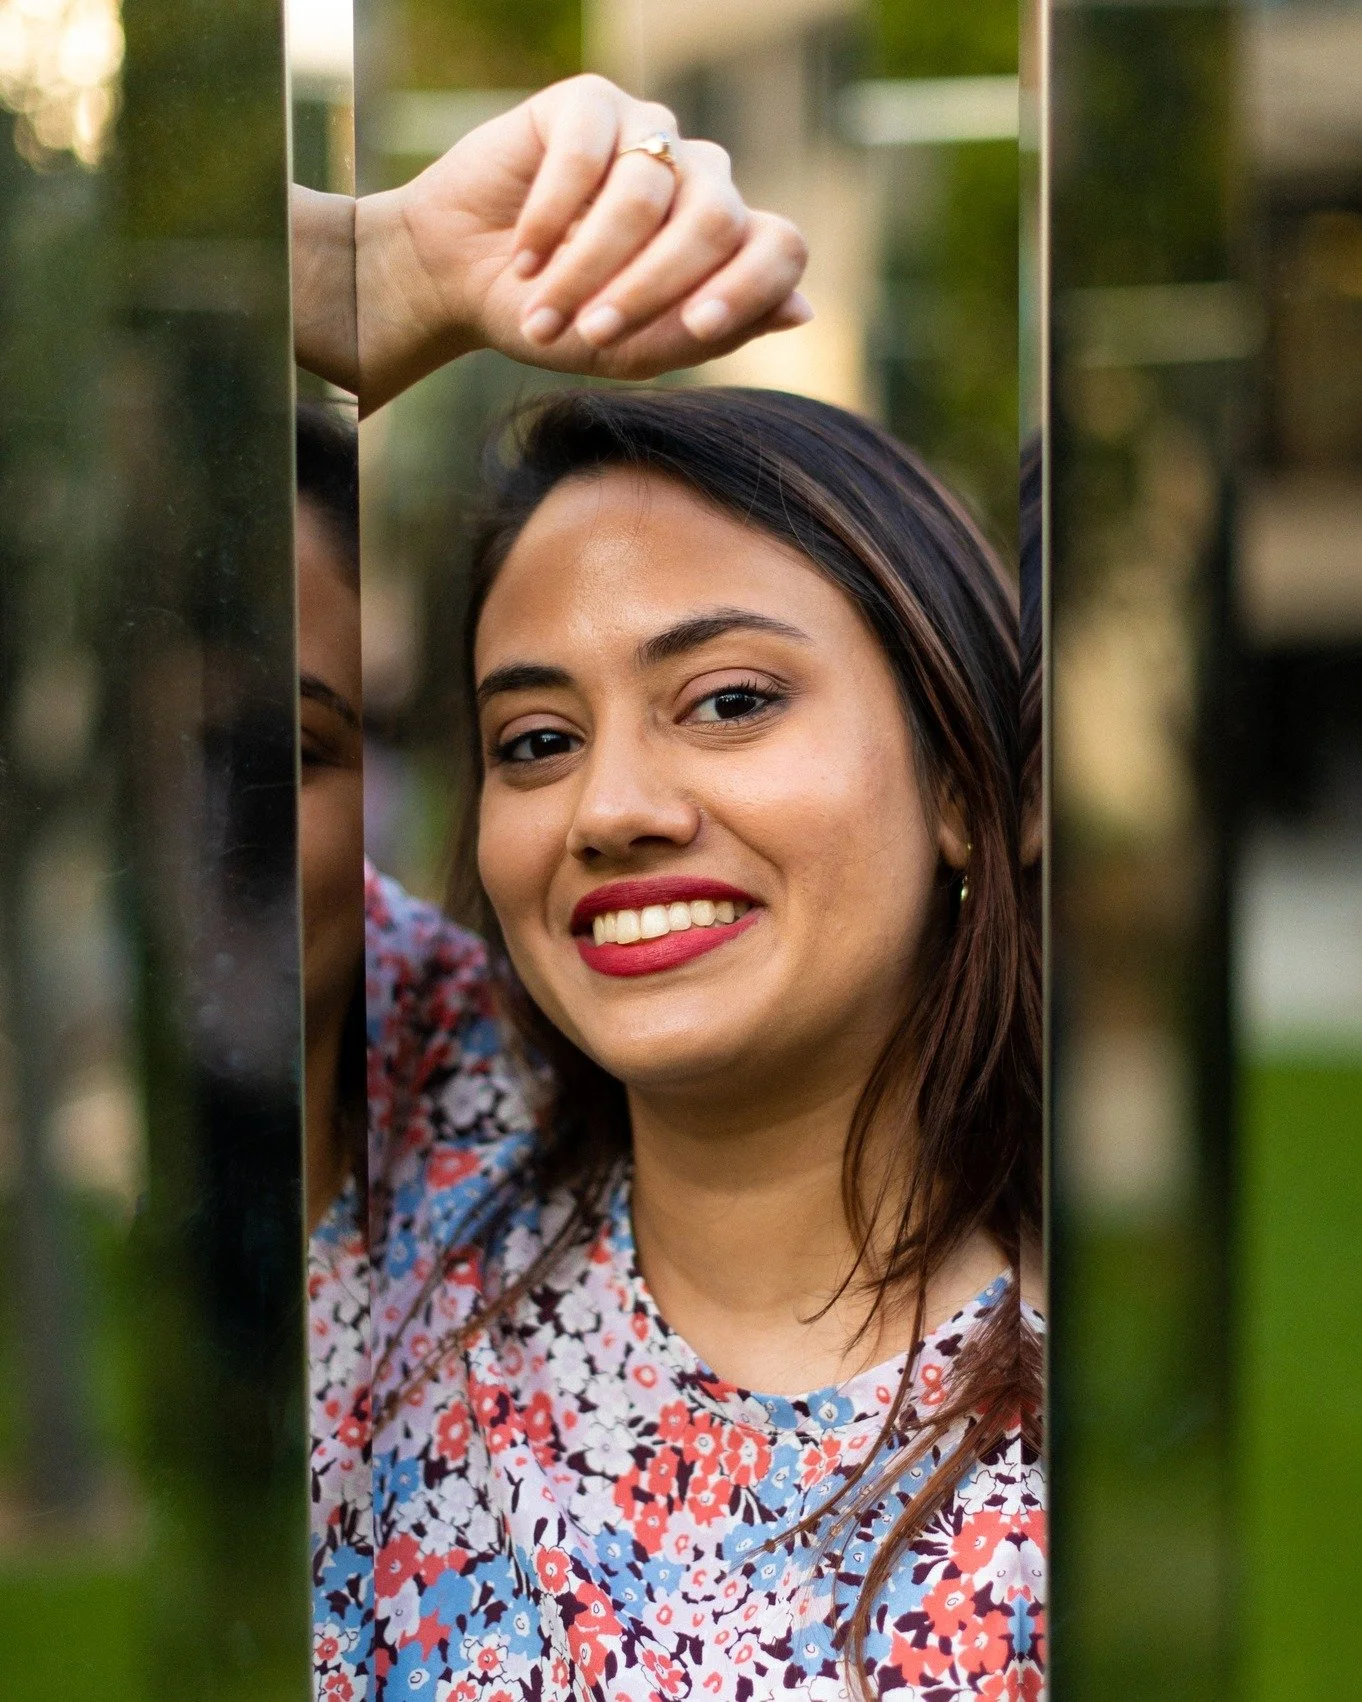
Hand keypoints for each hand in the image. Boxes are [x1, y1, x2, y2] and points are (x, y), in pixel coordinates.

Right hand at [356, 74, 809, 412]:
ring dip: (588, 264)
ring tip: (543, 311)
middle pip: (718, 218)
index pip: (779, 247)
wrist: (457, 281)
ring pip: (648, 193)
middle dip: (653, 285)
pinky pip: (590, 152)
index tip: (694, 327)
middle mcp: (698, 180)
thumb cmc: (551, 319)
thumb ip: (708, 333)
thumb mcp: (629, 350)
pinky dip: (551, 215)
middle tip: (594, 331)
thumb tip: (802, 311)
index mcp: (724, 243)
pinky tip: (523, 255)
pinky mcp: (589, 104)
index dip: (749, 286)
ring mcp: (647, 135)